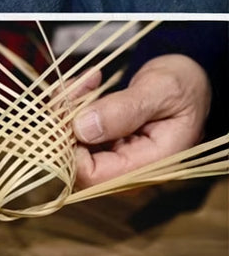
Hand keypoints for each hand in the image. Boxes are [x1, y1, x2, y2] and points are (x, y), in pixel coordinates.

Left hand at [73, 55, 210, 187]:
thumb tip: (83, 129)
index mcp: (151, 164)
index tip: (71, 110)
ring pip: (71, 142)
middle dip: (66, 121)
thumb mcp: (160, 91)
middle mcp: (129, 166)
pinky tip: (88, 81)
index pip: (95, 175)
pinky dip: (73, 104)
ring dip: (68, 108)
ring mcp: (115, 155)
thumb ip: (125, 110)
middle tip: (79, 85)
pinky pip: (76, 128)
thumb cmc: (183, 85)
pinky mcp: (106, 141)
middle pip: (76, 160)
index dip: (72, 147)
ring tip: (87, 79)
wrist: (189, 80)